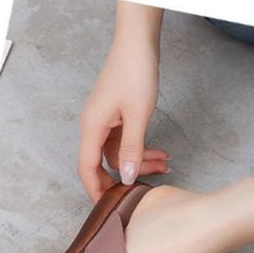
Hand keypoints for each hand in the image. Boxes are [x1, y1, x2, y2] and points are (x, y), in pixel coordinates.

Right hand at [78, 37, 168, 201]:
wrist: (138, 43)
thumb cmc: (135, 72)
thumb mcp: (137, 115)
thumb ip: (132, 149)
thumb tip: (127, 178)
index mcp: (92, 126)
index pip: (87, 168)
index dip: (96, 190)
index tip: (109, 208)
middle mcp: (94, 125)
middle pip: (105, 164)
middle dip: (129, 176)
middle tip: (150, 187)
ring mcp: (105, 121)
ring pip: (120, 154)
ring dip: (142, 161)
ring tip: (166, 164)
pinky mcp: (117, 117)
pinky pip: (127, 142)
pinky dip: (143, 149)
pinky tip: (161, 153)